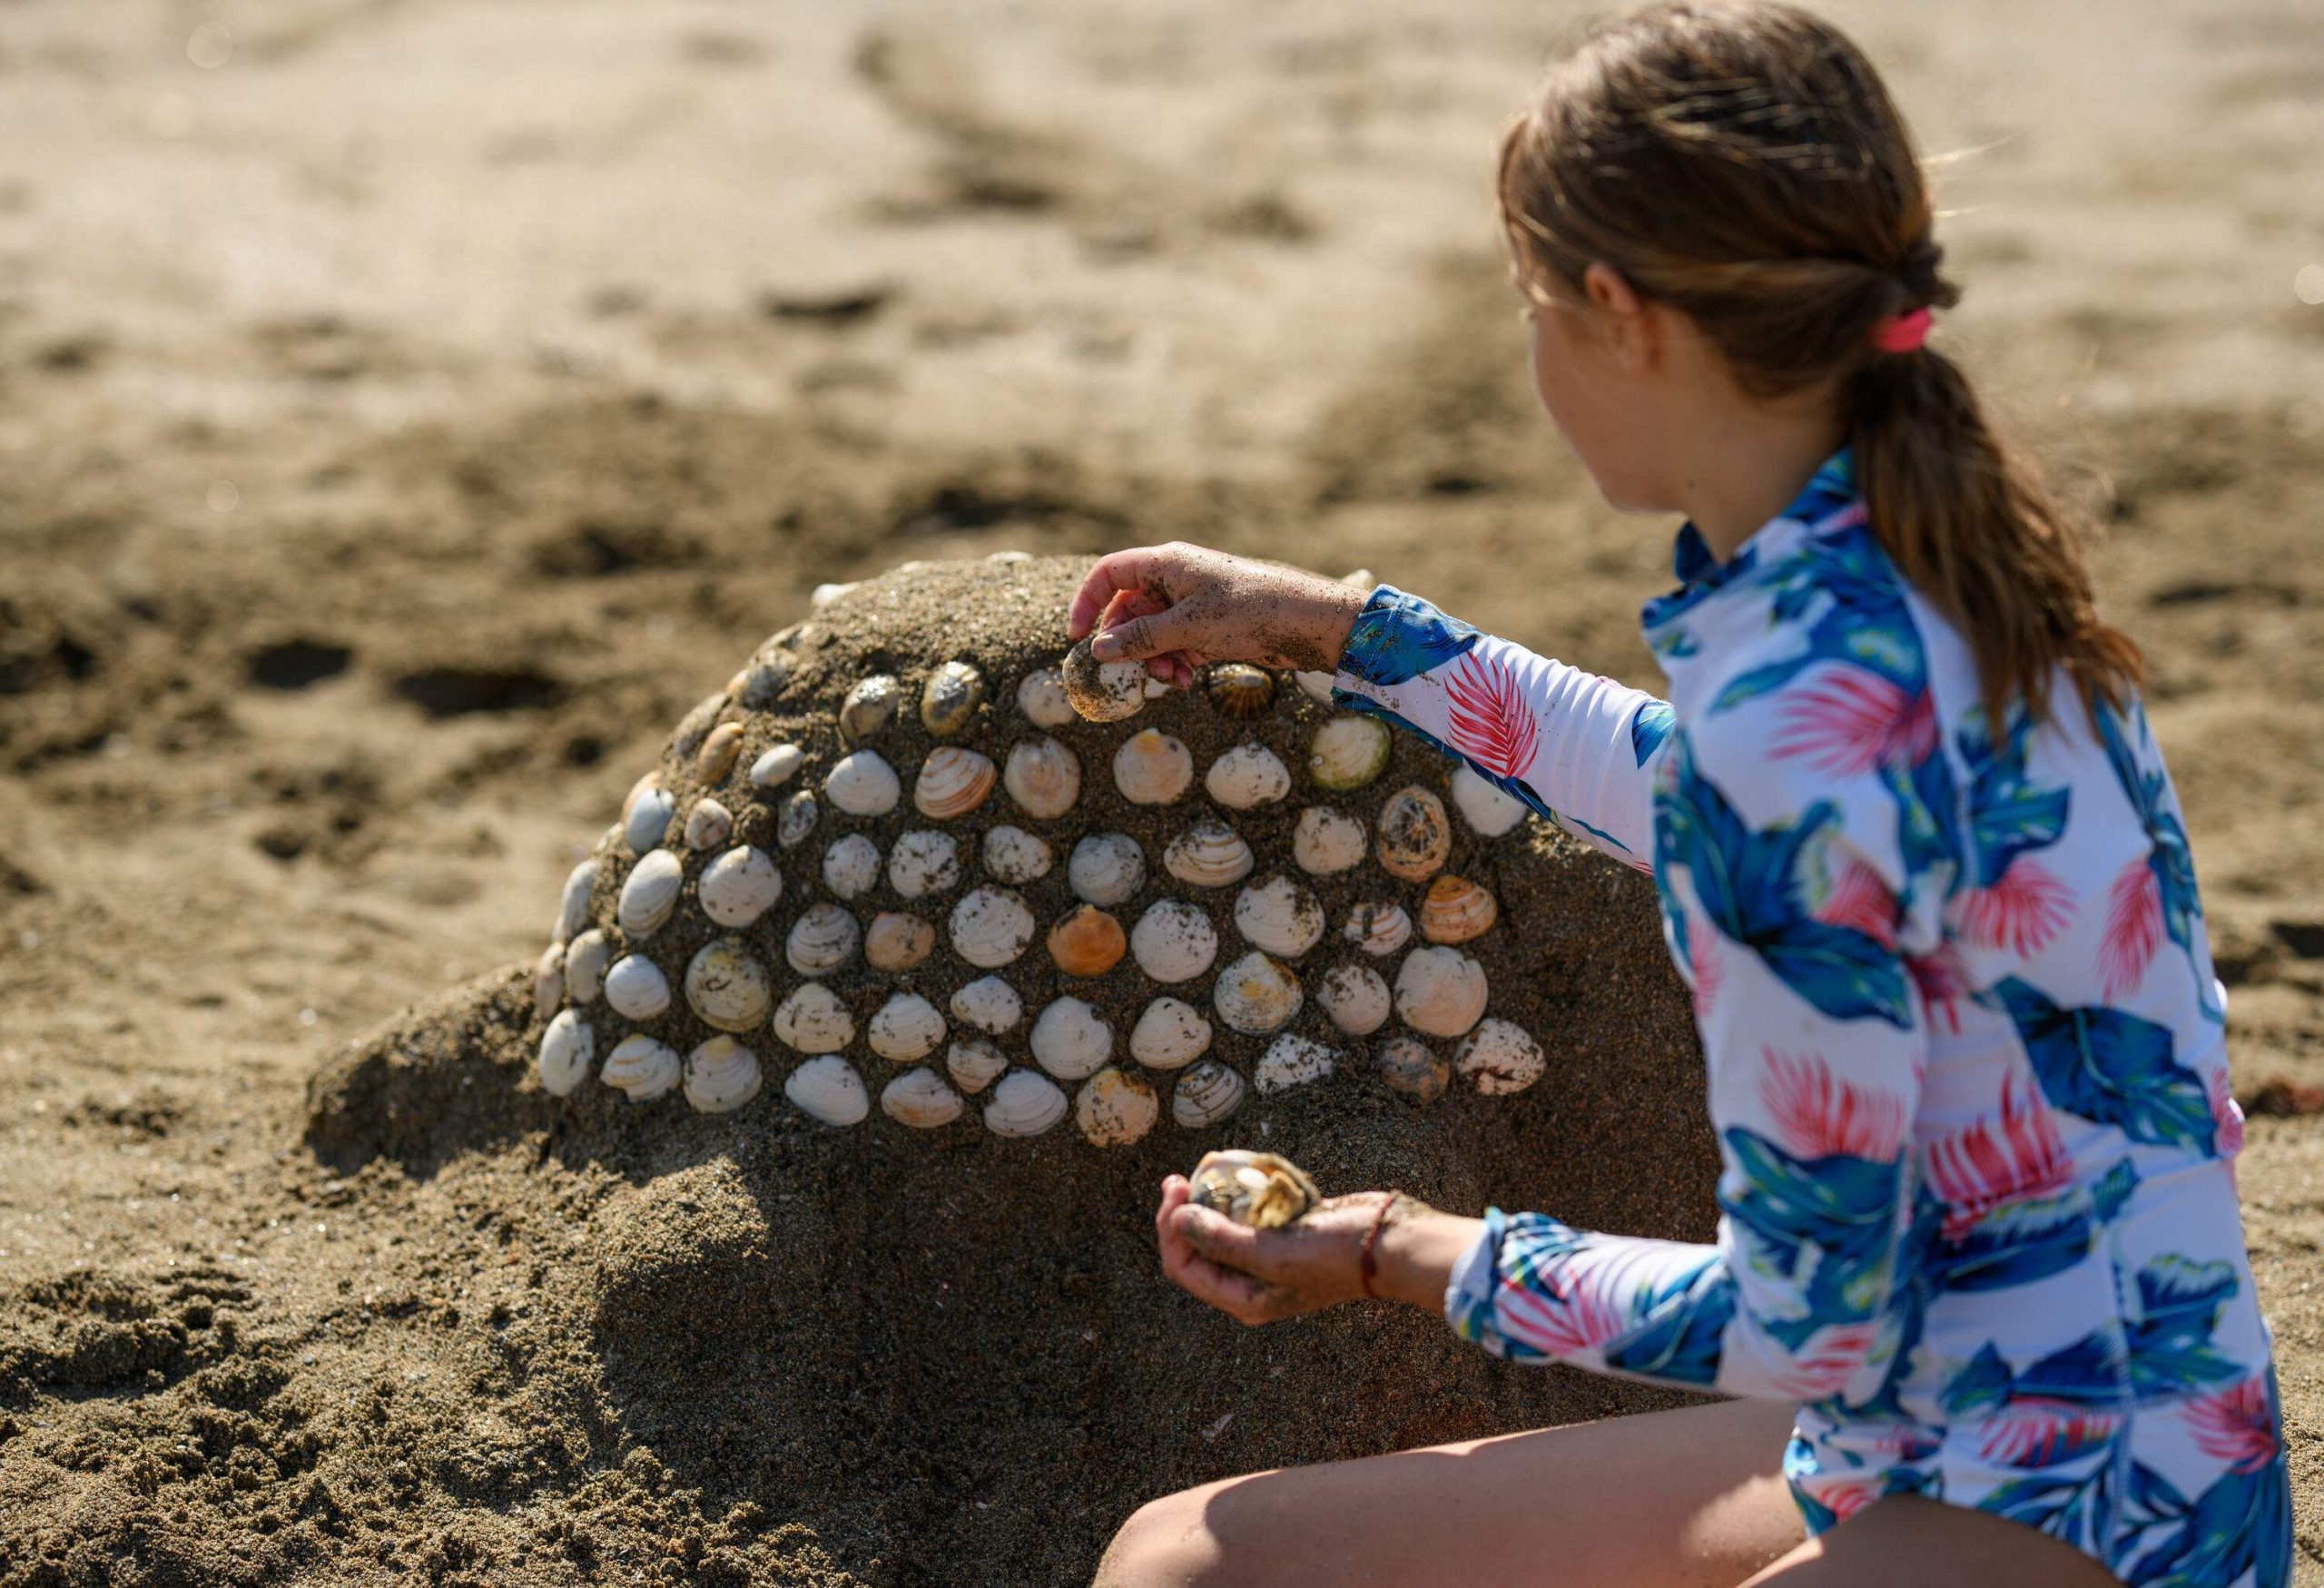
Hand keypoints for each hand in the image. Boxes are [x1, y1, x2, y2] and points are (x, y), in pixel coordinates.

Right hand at [1065, 543, 1366, 689]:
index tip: (1077, 637)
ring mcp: (1192, 605)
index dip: (1088, 602)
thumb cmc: (1252, 610)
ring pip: (1152, 634)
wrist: (1309, 622)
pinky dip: (1176, 663)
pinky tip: (1189, 680)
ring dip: (1155, 660)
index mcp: (1167, 563)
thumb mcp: (1191, 626)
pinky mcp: (1209, 627)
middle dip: (1129, 645)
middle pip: (1129, 611)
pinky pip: (1176, 645)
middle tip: (1136, 673)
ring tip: (1174, 679)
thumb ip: (1142, 638)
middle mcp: (1175, 580)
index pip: (1110, 573)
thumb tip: (1098, 650)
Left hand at [1154, 1176, 1480, 1325]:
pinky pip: (1249, 1213)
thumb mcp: (1272, 1253)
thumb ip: (1221, 1240)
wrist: (1388, 1242)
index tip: (1176, 1190)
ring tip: (1206, 1168)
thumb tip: (1179, 1219)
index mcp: (1243, 1299)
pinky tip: (1240, 1170)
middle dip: (1183, 1213)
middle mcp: (1251, 1282)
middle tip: (1178, 1178)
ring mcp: (1268, 1256)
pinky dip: (1241, 1193)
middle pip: (1197, 1247)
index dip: (1171, 1230)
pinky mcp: (1285, 1232)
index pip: (1184, 1268)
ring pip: (1221, 1227)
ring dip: (1209, 1199)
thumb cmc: (1332, 1254)